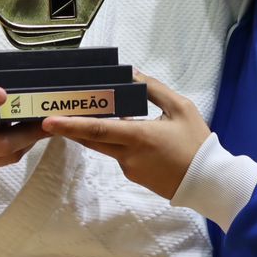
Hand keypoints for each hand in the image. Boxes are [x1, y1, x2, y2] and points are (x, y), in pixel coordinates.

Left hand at [40, 74, 208, 199]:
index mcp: (138, 137)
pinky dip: (116, 142)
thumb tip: (132, 74)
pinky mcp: (135, 176)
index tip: (48, 121)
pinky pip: (120, 155)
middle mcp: (128, 155)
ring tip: (90, 112)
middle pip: (91, 140)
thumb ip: (154, 90)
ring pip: (106, 146)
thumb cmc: (196, 142)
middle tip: (49, 116)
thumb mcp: (180, 108)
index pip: (97, 130)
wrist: (208, 182)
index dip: (70, 125)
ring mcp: (129, 169)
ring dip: (96, 132)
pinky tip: (126, 130)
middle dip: (69, 128)